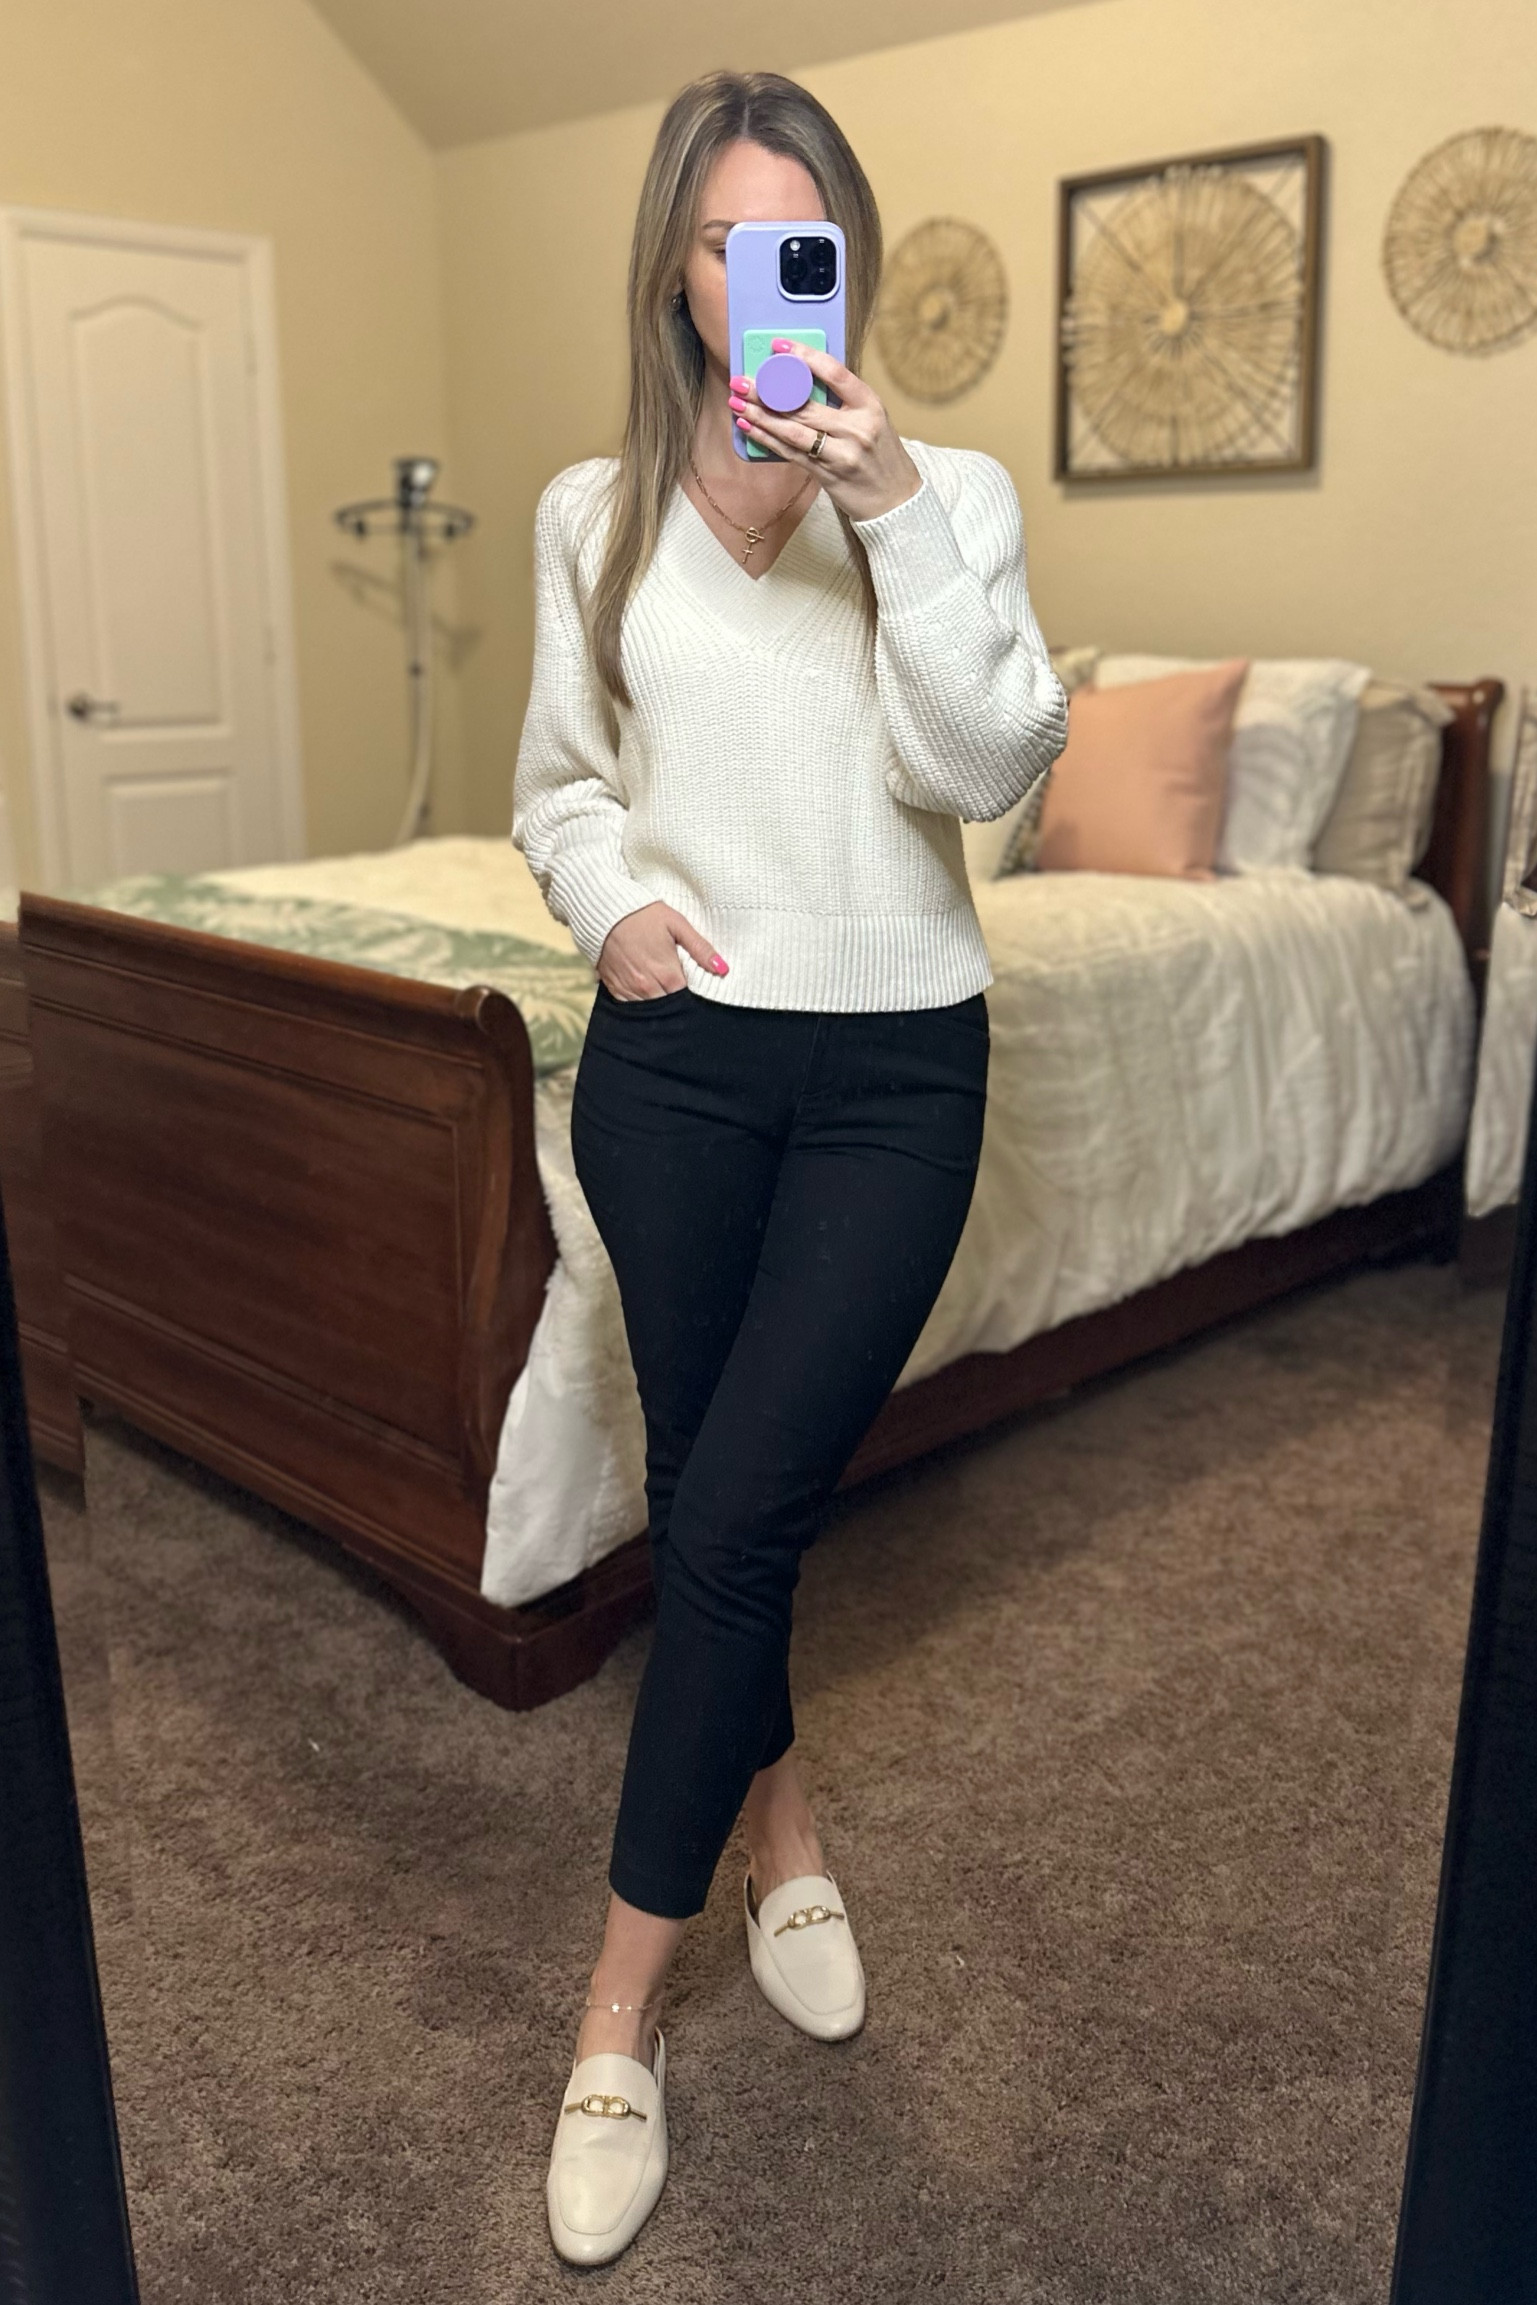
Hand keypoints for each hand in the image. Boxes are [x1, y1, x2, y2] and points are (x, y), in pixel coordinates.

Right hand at [597, 900, 727, 999]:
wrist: (604, 910)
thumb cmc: (643, 914)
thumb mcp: (677, 924)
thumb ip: (700, 949)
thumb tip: (723, 969)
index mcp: (667, 974)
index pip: (686, 999)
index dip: (692, 995)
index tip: (694, 986)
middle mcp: (648, 987)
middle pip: (669, 1007)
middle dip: (676, 1001)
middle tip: (678, 986)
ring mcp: (629, 989)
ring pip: (650, 1009)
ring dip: (658, 1001)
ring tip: (661, 986)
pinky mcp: (614, 988)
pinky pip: (630, 1005)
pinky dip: (639, 1000)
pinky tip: (644, 988)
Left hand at [727, 343, 921, 523]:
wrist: (896, 500)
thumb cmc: (881, 455)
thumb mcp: (873, 420)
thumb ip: (844, 402)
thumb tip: (800, 382)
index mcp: (869, 404)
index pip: (834, 373)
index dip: (804, 357)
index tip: (779, 347)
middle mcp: (856, 427)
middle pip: (804, 404)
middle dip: (767, 391)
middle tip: (741, 380)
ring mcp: (841, 452)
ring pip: (793, 430)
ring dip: (760, 416)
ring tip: (737, 403)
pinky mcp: (827, 474)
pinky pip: (791, 453)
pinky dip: (768, 439)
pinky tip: (750, 428)